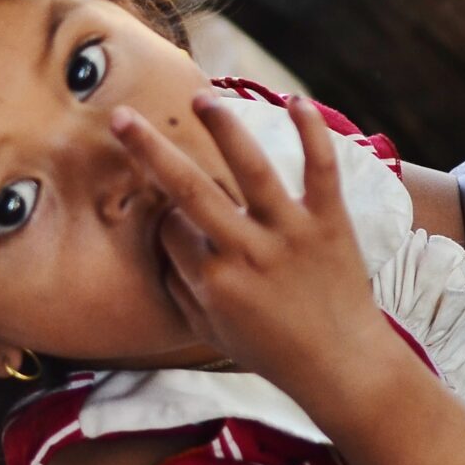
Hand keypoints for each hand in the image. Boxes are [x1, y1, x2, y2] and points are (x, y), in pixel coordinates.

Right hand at [112, 94, 391, 388]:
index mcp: (213, 283)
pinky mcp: (331, 223)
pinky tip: (296, 100)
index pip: (171, 229)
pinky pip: (322, 170)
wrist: (345, 367)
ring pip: (251, 169)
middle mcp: (247, 253)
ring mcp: (290, 234)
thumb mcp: (212, 333)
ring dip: (223, 128)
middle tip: (120, 118)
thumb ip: (179, 290)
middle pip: (187, 191)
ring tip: (201, 97)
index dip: (164, 218)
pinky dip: (312, 133)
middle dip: (148, 151)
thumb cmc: (274, 353)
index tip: (171, 215)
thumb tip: (159, 246)